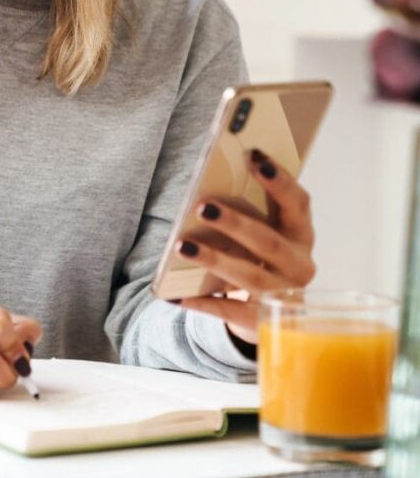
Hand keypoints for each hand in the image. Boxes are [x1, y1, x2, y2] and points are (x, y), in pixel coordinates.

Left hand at [173, 149, 316, 344]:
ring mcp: (284, 296)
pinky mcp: (263, 322)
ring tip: (183, 246)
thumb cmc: (262, 259)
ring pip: (249, 276)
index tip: (254, 155)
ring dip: (215, 259)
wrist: (277, 315)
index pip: (298, 203)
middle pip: (268, 241)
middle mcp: (299, 264)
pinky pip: (231, 311)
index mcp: (301, 234)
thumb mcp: (264, 233)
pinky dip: (203, 303)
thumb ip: (250, 211)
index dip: (279, 180)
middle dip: (235, 222)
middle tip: (202, 206)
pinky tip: (177, 296)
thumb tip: (210, 186)